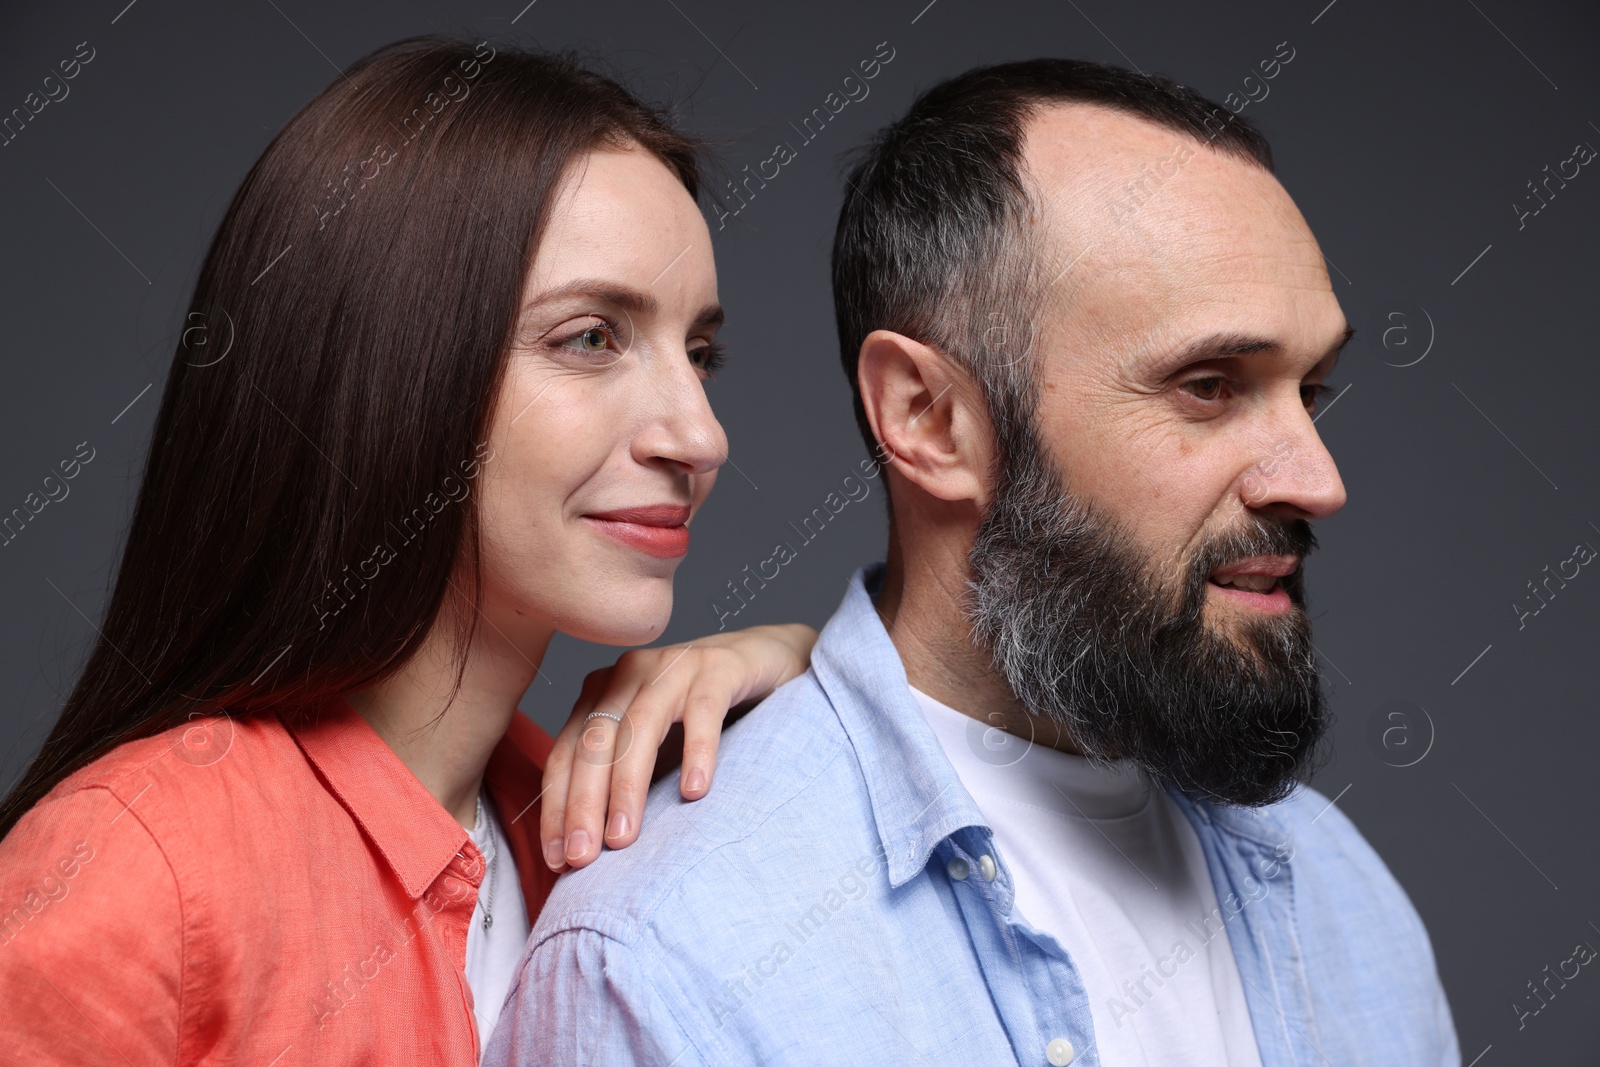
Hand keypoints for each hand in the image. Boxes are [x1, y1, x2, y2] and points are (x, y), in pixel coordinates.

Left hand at [538, 622, 816, 871]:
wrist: (766, 661)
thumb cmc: (701, 715)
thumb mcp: (655, 748)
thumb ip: (622, 781)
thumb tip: (588, 849)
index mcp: (601, 693)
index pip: (565, 754)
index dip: (556, 808)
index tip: (557, 860)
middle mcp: (629, 673)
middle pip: (594, 742)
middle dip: (583, 804)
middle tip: (581, 857)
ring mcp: (674, 665)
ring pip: (640, 726)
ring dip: (627, 785)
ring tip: (625, 837)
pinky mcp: (719, 667)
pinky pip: (703, 710)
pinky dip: (696, 751)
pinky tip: (694, 791)